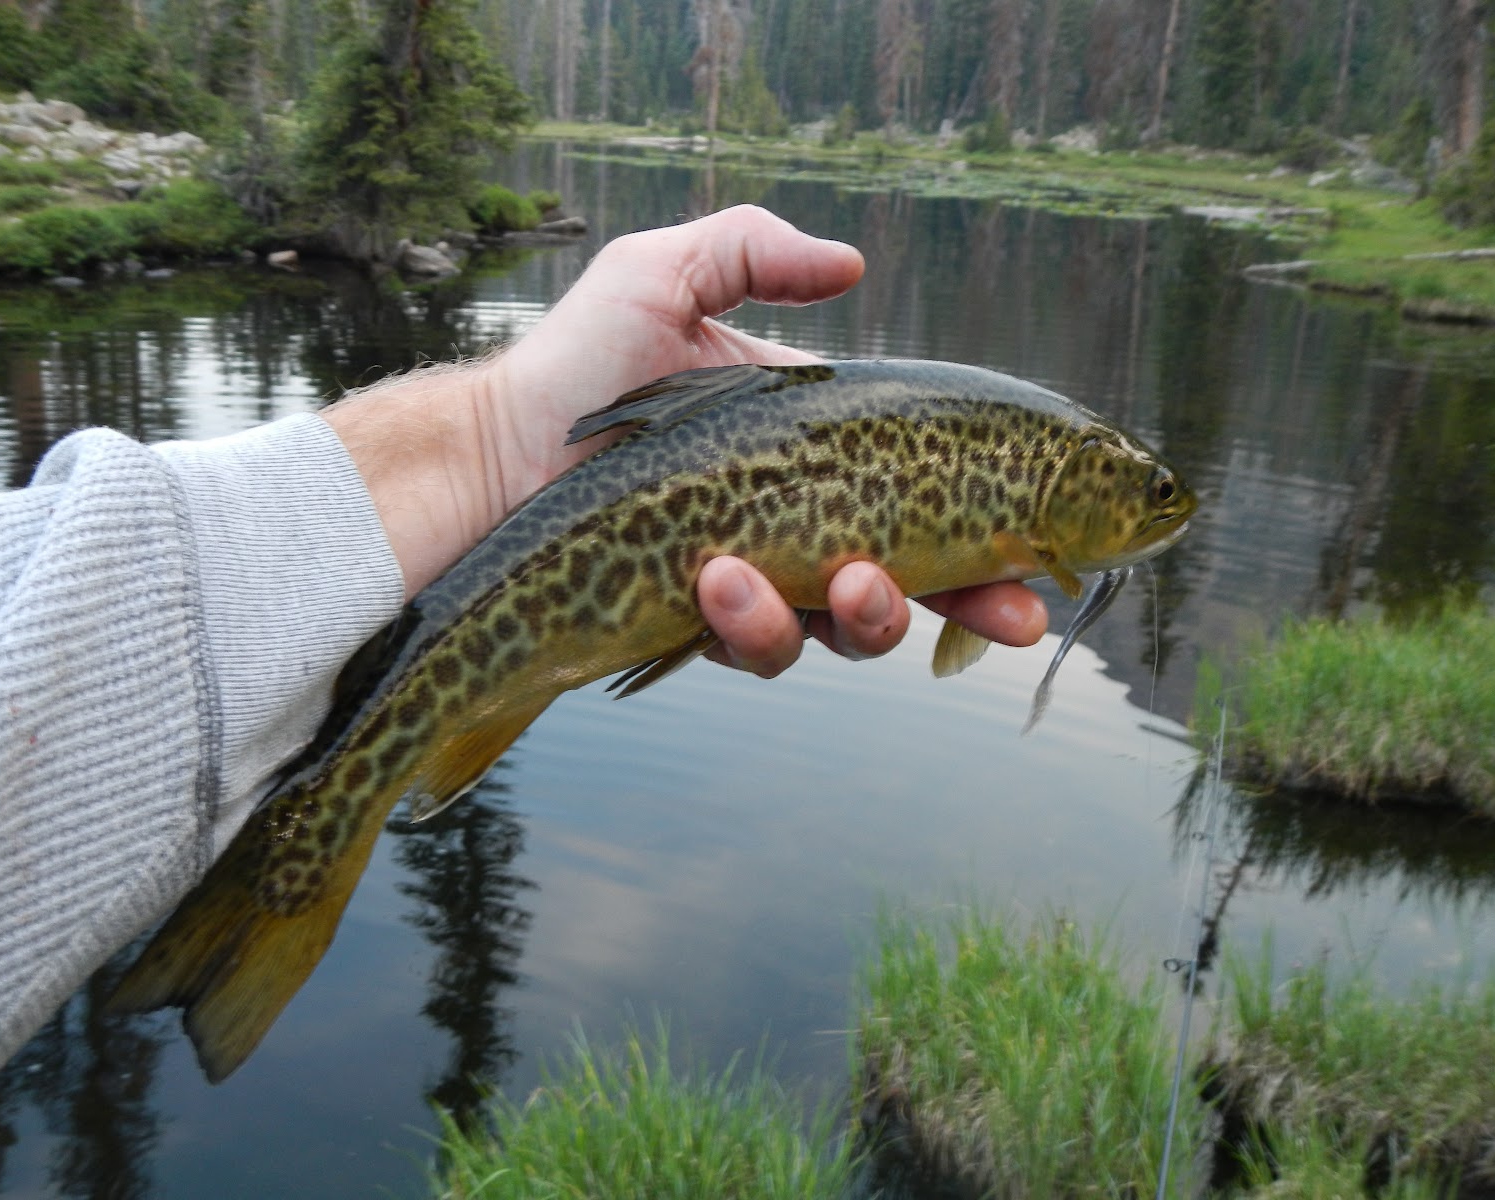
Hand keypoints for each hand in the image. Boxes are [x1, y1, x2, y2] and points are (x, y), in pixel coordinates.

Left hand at [327, 205, 1044, 670]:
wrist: (492, 451)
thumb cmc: (577, 363)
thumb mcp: (664, 275)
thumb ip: (752, 251)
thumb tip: (855, 266)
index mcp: (814, 449)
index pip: (923, 495)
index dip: (991, 532)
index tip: (1046, 556)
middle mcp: (797, 522)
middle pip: (914, 581)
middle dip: (971, 607)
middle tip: (1010, 616)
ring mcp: (754, 581)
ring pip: (844, 631)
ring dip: (863, 616)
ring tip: (839, 581)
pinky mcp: (701, 624)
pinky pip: (756, 649)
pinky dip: (755, 625)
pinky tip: (720, 581)